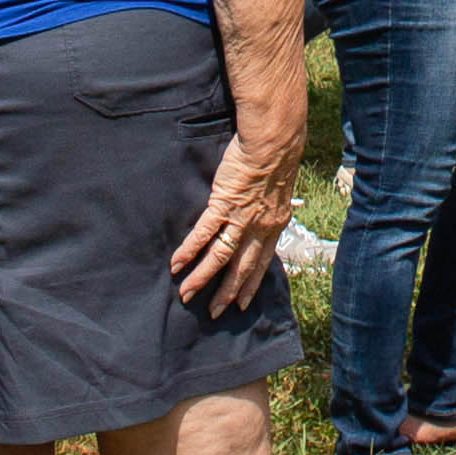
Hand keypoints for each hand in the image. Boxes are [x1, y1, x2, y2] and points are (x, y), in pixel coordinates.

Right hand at [170, 130, 298, 311]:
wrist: (274, 141)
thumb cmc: (276, 156)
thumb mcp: (278, 188)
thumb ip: (268, 204)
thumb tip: (261, 208)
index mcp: (274, 224)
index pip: (261, 263)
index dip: (251, 284)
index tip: (243, 304)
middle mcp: (259, 227)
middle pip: (241, 268)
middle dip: (227, 293)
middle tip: (214, 313)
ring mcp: (241, 218)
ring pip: (220, 257)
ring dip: (203, 278)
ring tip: (187, 295)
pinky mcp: (223, 204)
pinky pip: (204, 233)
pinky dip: (190, 250)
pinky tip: (177, 264)